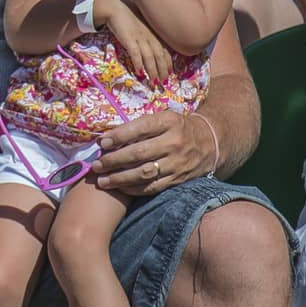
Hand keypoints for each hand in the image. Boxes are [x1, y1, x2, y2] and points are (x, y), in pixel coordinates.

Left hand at [92, 108, 212, 195]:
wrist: (209, 142)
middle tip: (96, 165)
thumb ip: (141, 126)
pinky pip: (152, 187)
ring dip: (120, 178)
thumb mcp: (164, 118)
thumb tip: (108, 135)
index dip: (119, 136)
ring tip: (102, 180)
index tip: (101, 142)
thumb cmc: (177, 127)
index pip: (140, 128)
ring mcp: (177, 163)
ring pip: (144, 173)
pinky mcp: (178, 180)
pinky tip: (120, 188)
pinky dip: (134, 189)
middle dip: (114, 160)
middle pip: (139, 153)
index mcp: (169, 122)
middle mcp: (174, 143)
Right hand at [95, 0, 173, 84]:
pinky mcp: (129, 38)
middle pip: (160, 56)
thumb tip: (152, 48)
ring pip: (150, 57)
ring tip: (154, 83)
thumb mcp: (143, 24)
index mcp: (154, 32)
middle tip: (163, 83)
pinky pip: (135, 53)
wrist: (115, 6)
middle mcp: (150, 36)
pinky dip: (138, 63)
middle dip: (162, 70)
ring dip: (152, 71)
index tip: (169, 73)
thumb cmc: (129, 14)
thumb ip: (149, 35)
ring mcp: (140, 37)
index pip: (165, 50)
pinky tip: (139, 73)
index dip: (168, 63)